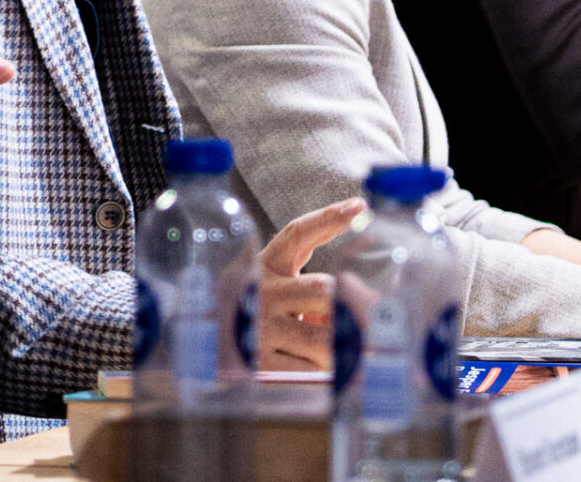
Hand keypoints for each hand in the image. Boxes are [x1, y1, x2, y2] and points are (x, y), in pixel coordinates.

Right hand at [258, 197, 362, 370]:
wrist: (210, 351)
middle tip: (369, 323)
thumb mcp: (275, 288)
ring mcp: (259, 327)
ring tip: (341, 352)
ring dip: (340, 347)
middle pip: (322, 290)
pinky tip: (326, 372)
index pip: (298, 234)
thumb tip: (364, 294)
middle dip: (350, 308)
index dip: (328, 218)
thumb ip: (309, 286)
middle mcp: (261, 291)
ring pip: (322, 337)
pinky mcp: (259, 363)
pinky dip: (327, 373)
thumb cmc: (257, 316)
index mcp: (265, 266)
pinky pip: (310, 371)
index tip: (358, 206)